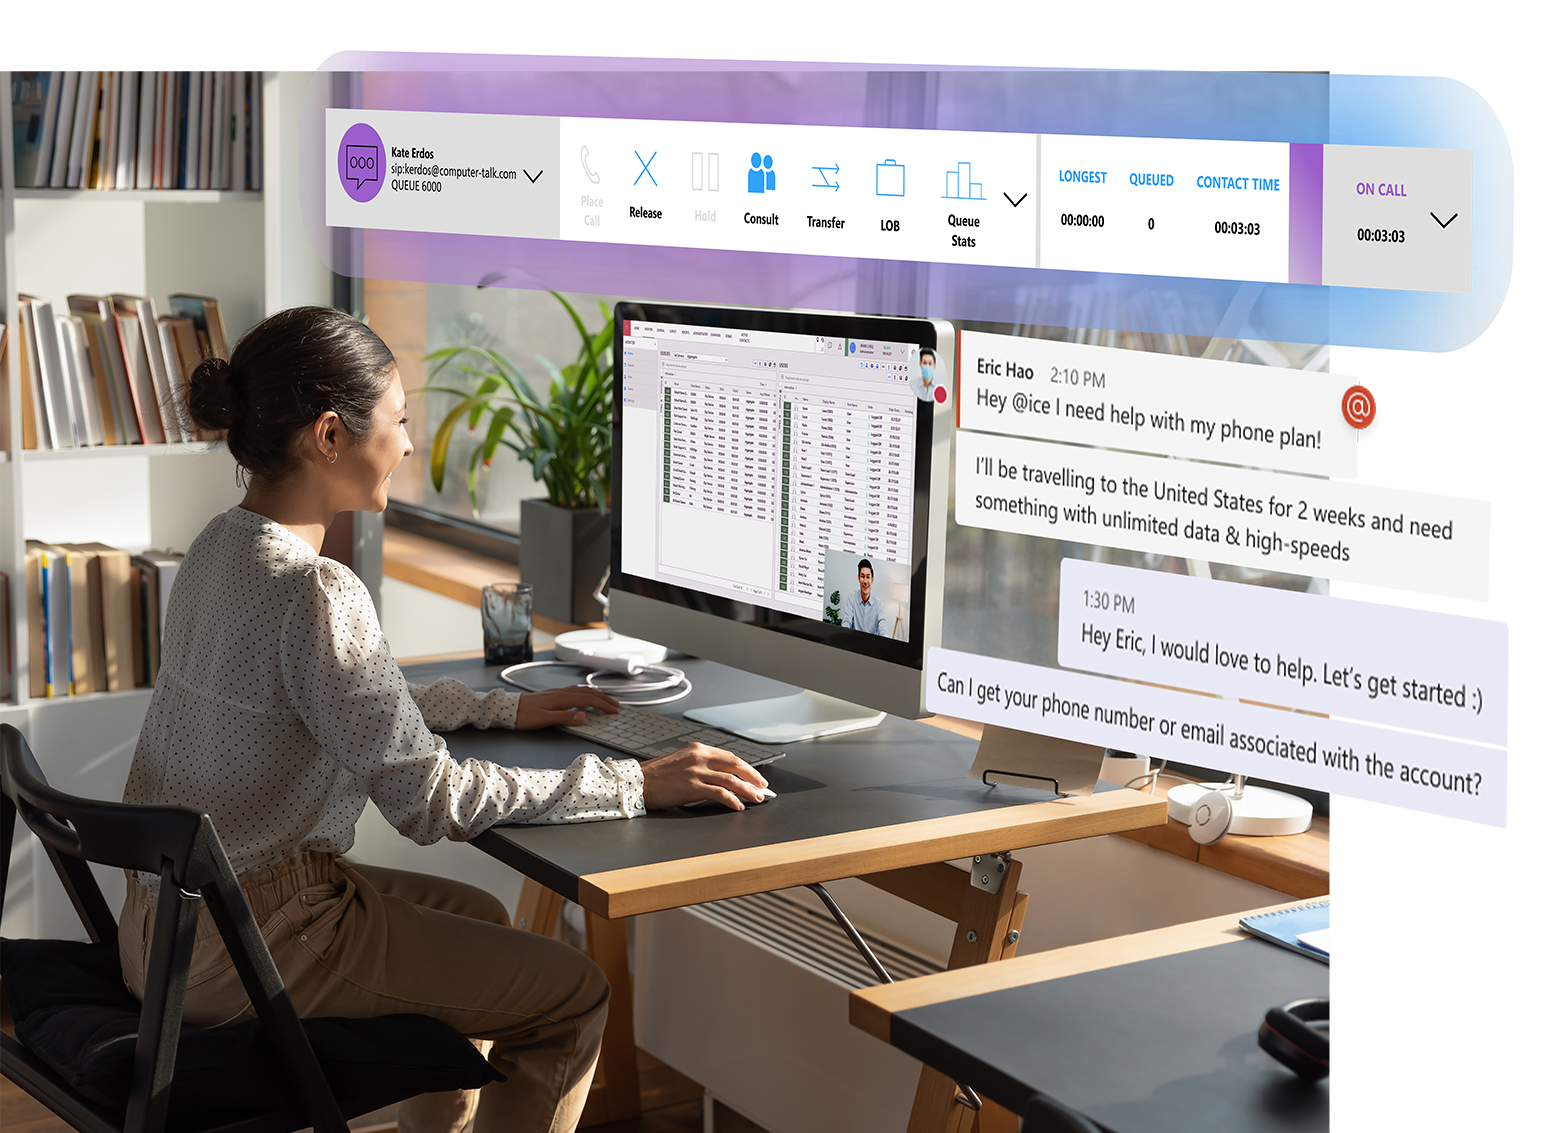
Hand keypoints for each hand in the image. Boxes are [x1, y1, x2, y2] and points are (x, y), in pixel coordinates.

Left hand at [514, 685, 618, 729]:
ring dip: (596, 695)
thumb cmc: (522, 716)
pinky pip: (574, 691)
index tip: (614, 711)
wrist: (506, 708)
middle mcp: (561, 693)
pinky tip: (584, 697)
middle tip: (616, 706)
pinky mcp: (551, 694)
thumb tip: (583, 717)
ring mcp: (556, 692)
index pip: (588, 700)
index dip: (603, 705)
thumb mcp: (544, 720)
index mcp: (561, 698)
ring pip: (582, 690)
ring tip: (605, 700)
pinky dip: (585, 693)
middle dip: (604, 698)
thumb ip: (564, 718)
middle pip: (588, 693)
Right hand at [640, 744, 769, 810]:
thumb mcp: (682, 761)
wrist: (639, 782)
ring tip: (756, 798)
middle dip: (752, 777)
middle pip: (735, 765)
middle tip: (762, 786)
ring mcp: (697, 772)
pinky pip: (720, 794)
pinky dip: (732, 800)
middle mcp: (699, 757)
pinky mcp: (693, 787)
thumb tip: (722, 777)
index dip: (745, 767)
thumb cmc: (658, 775)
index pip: (729, 756)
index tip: (754, 775)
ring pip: (731, 780)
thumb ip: (701, 765)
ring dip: (747, 790)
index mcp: (698, 749)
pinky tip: (738, 806)